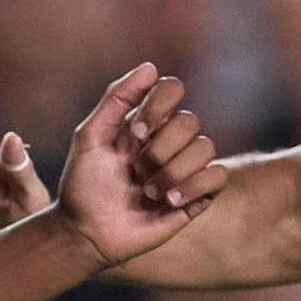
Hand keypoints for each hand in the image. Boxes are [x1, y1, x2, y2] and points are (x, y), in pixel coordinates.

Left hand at [64, 59, 222, 266]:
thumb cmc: (82, 186)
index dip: (158, 106)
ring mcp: (183, 168)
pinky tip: (169, 202)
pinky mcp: (196, 196)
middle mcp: (168, 141)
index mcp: (145, 123)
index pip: (171, 90)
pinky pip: (218, 176)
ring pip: (205, 147)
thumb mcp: (89, 137)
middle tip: (135, 171)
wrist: (86, 233)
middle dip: (160, 149)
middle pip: (189, 121)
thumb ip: (115, 99)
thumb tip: (151, 66)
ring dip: (172, 172)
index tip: (134, 134)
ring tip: (148, 193)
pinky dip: (194, 186)